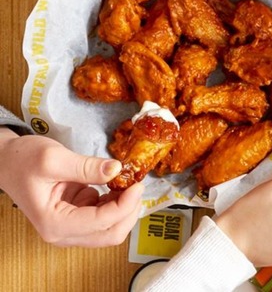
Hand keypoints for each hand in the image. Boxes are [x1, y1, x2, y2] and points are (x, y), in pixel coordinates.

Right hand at [0, 127, 143, 246]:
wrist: (7, 162)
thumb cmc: (23, 161)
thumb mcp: (54, 158)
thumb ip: (87, 167)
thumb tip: (116, 170)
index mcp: (54, 223)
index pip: (102, 222)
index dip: (126, 205)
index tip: (137, 184)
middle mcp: (62, 232)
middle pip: (110, 234)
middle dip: (129, 211)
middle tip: (136, 185)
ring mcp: (70, 228)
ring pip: (110, 228)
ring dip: (124, 208)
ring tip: (126, 183)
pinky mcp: (77, 218)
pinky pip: (104, 218)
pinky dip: (115, 204)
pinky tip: (115, 186)